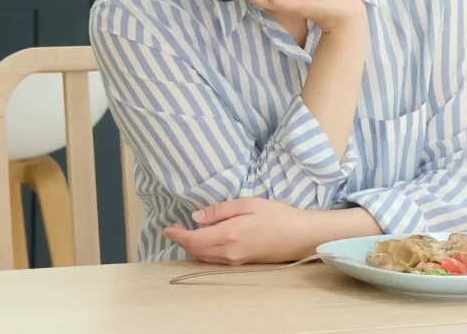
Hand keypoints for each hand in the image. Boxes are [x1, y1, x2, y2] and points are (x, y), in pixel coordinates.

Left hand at [162, 198, 311, 265]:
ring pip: (204, 257)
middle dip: (182, 240)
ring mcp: (235, 261)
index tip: (167, 228)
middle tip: (176, 227)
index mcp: (228, 235)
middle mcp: (228, 252)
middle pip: (195, 251)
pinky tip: (206, 240)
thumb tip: (196, 217)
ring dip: (192, 246)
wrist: (300, 236)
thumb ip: (220, 210)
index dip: (176, 235)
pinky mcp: (241, 263)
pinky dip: (204, 251)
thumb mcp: (248, 204)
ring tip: (188, 232)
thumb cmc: (277, 215)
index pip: (193, 239)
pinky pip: (214, 259)